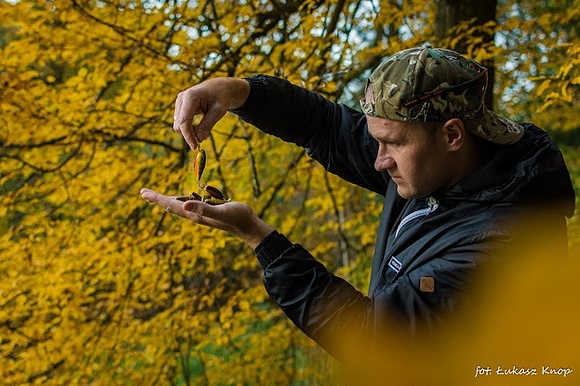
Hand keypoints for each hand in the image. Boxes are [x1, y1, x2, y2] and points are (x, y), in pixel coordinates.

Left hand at [140, 188, 273, 248]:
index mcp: (195, 214)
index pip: (171, 205)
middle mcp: (195, 215)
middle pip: (172, 206)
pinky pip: (189, 205)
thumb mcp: (220, 211)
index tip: (144, 192)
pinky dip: (181, 201)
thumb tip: (183, 205)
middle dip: (158, 199)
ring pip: (180, 207)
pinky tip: (182, 200)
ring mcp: (201, 214)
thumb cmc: (237, 217)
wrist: (248, 227)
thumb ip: (203, 209)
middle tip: (144, 193)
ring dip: (167, 201)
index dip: (157, 198)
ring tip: (157, 197)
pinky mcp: (208, 212)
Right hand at [173, 77, 250, 149]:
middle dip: (190, 134)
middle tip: (206, 137)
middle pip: (179, 125)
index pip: (184, 121)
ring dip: (190, 131)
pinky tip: (200, 127)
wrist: (220, 87)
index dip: (188, 136)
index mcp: (191, 97)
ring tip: (206, 130)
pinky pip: (181, 122)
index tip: (194, 147)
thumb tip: (198, 139)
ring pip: (179, 125)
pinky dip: (189, 128)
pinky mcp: (180, 105)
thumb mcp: (218, 112)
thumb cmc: (221, 98)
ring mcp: (179, 101)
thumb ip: (207, 125)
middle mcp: (181, 98)